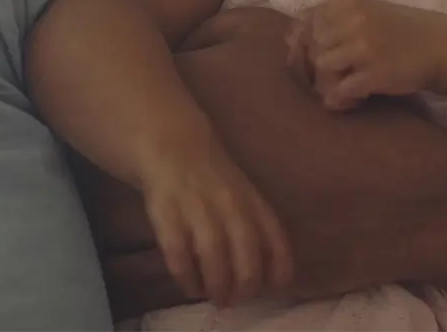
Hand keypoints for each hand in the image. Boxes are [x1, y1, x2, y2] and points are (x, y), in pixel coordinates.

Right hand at [137, 136, 293, 307]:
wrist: (174, 146)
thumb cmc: (215, 179)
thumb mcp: (246, 195)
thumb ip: (259, 227)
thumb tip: (271, 274)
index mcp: (252, 199)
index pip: (274, 235)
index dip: (280, 265)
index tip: (277, 288)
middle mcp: (228, 203)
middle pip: (245, 247)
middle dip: (245, 283)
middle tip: (238, 300)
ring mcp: (197, 206)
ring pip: (213, 250)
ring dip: (217, 282)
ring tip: (216, 299)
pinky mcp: (166, 212)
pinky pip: (177, 250)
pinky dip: (186, 275)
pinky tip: (190, 288)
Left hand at [286, 0, 446, 110]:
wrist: (443, 47)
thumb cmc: (400, 31)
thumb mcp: (364, 13)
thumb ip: (328, 21)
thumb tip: (287, 37)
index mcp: (346, 1)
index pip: (305, 24)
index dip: (309, 46)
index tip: (331, 57)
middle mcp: (351, 19)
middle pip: (310, 50)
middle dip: (319, 68)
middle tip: (342, 76)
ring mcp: (363, 46)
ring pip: (320, 71)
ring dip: (329, 85)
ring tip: (349, 88)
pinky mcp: (373, 73)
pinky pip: (337, 93)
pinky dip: (342, 101)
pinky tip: (358, 99)